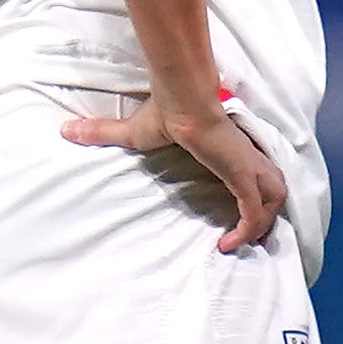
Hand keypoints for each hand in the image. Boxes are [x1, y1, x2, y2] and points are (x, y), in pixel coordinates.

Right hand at [57, 91, 288, 252]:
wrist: (181, 99)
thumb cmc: (164, 112)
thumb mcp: (133, 132)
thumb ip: (105, 133)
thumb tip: (67, 129)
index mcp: (232, 149)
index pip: (256, 173)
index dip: (252, 195)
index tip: (235, 218)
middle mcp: (247, 157)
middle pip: (276, 187)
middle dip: (269, 214)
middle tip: (249, 237)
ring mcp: (248, 166)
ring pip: (274, 199)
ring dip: (263, 224)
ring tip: (242, 242)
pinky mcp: (242, 175)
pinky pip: (255, 211)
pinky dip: (247, 230)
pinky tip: (227, 244)